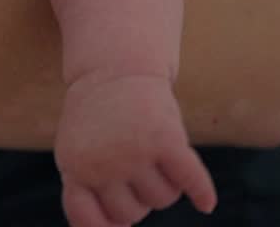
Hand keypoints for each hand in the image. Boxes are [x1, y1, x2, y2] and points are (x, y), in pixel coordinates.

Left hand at [55, 74, 215, 225]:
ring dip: (164, 183)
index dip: (105, 224)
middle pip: (133, 214)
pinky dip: (201, 192)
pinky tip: (205, 203)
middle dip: (138, 196)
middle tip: (133, 164)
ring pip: (162, 199)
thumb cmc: (97, 118)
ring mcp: (132, 152)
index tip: (116, 220)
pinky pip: (189, 179)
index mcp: (74, 168)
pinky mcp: (163, 138)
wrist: (114, 68)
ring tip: (151, 152)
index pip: (88, 219)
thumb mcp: (77, 150)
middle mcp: (101, 164)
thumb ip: (85, 188)